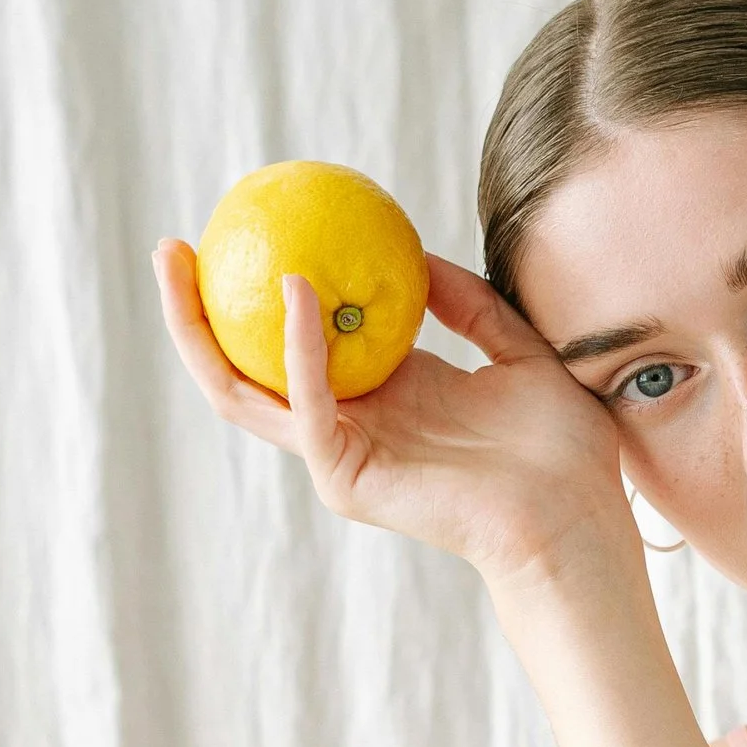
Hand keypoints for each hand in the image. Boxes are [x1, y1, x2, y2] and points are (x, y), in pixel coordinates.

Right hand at [154, 237, 643, 594]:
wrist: (574, 515)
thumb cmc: (561, 449)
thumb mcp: (517, 351)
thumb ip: (467, 305)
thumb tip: (416, 253)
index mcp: (384, 396)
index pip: (299, 345)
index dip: (261, 297)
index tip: (245, 231)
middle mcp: (350, 425)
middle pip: (244, 370)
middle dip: (194, 313)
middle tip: (172, 249)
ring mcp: (339, 455)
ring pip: (243, 393)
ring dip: (202, 330)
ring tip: (181, 264)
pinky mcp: (346, 478)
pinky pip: (308, 404)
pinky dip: (296, 346)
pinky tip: (295, 289)